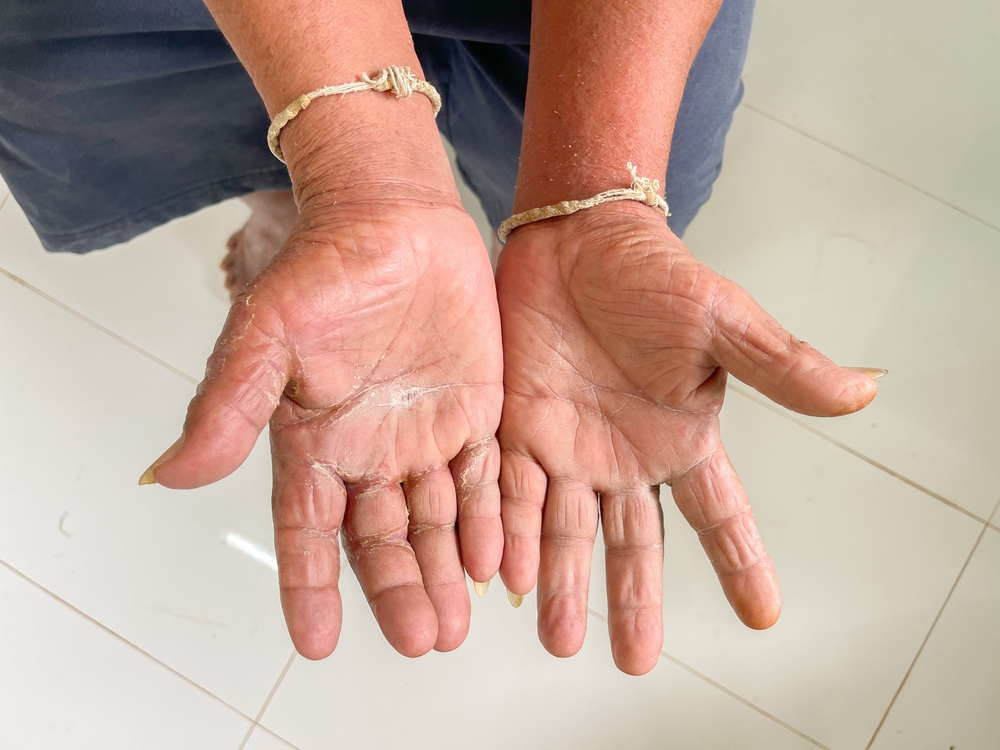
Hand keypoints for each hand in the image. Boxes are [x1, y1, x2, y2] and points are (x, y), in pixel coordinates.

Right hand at [145, 192, 502, 658]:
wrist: (396, 220)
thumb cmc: (325, 270)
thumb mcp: (268, 337)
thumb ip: (229, 407)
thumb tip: (172, 474)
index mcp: (315, 442)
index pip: (308, 531)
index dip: (309, 586)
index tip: (315, 642)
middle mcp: (370, 452)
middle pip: (382, 541)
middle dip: (399, 590)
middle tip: (418, 639)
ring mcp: (425, 437)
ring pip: (436, 522)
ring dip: (446, 572)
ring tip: (454, 624)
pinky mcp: (475, 414)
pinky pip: (484, 481)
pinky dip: (489, 522)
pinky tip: (495, 562)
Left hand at [495, 203, 877, 674]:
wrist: (576, 241)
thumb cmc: (653, 275)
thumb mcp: (721, 321)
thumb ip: (779, 365)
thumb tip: (862, 393)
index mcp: (680, 439)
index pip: (718, 514)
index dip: (741, 563)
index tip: (764, 615)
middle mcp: (624, 458)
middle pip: (632, 544)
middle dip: (632, 600)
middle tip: (634, 660)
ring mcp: (569, 450)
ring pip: (565, 530)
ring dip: (562, 583)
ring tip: (561, 639)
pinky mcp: (517, 431)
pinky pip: (512, 491)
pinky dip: (510, 531)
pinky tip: (507, 574)